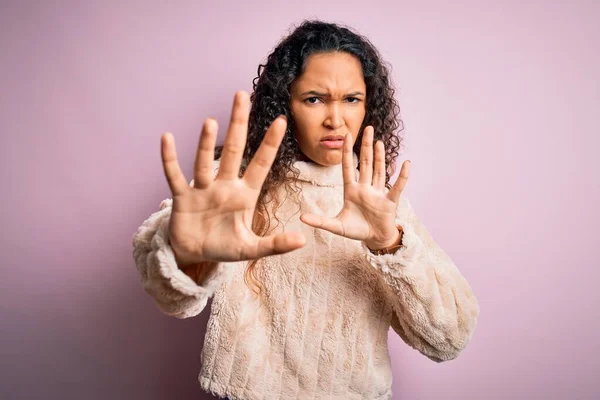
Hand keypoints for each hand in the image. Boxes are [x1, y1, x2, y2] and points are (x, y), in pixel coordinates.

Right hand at [161, 91, 305, 263]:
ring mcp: (202, 189)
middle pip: (233, 150)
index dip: (270, 144)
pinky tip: (167, 138)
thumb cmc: (224, 247)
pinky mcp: (182, 198)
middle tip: (241, 95)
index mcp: (244, 194)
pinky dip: (170, 159)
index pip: (260, 164)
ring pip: (204, 161)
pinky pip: (174, 176)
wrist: (194, 255)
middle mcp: (224, 185)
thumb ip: (275, 244)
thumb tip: (302, 240)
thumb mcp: (251, 249)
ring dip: (206, 143)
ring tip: (211, 121)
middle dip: (238, 124)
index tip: (282, 121)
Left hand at [299, 126, 409, 249]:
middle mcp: (365, 188)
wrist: (374, 239)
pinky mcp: (390, 201)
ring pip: (379, 171)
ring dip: (380, 156)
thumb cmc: (356, 230)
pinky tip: (406, 163)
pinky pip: (397, 187)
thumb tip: (301, 218)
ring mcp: (378, 193)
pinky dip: (402, 176)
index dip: (348, 152)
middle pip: (366, 163)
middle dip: (366, 146)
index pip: (348, 167)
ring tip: (379, 141)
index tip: (347, 136)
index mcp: (351, 190)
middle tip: (367, 128)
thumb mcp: (336, 226)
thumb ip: (320, 221)